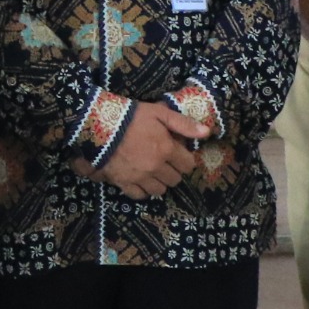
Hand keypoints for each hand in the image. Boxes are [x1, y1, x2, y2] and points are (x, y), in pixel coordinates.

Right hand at [91, 104, 209, 198]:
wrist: (101, 125)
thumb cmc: (132, 116)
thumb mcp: (160, 113)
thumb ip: (183, 124)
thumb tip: (207, 133)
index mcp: (167, 150)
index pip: (188, 165)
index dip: (185, 160)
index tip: (178, 154)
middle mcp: (156, 167)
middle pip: (175, 180)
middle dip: (174, 171)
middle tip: (166, 162)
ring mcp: (140, 177)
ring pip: (159, 190)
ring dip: (160, 183)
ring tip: (154, 172)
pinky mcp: (124, 183)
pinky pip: (140, 195)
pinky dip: (143, 190)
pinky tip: (141, 181)